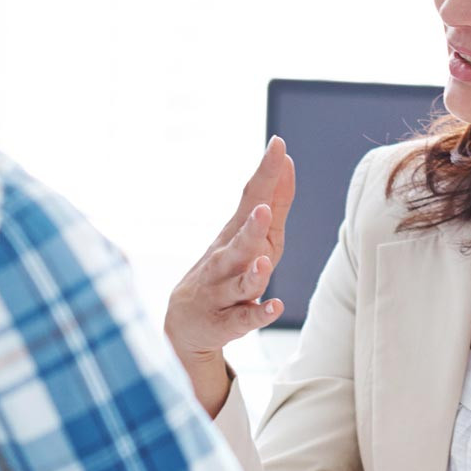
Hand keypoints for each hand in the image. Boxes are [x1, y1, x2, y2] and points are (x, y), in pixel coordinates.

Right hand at [164, 138, 295, 393]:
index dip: (265, 175)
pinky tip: (273, 306)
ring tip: (262, 260)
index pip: (251, 200)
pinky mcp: (225, 323)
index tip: (278, 145)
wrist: (183, 324)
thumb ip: (273, 200)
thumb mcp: (249, 235)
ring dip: (251, 272)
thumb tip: (288, 161)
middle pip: (239, 241)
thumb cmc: (225, 272)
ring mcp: (222, 292)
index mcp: (235, 234)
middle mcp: (224, 260)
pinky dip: (258, 314)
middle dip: (251, 227)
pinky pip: (243, 320)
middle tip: (263, 208)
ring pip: (238, 281)